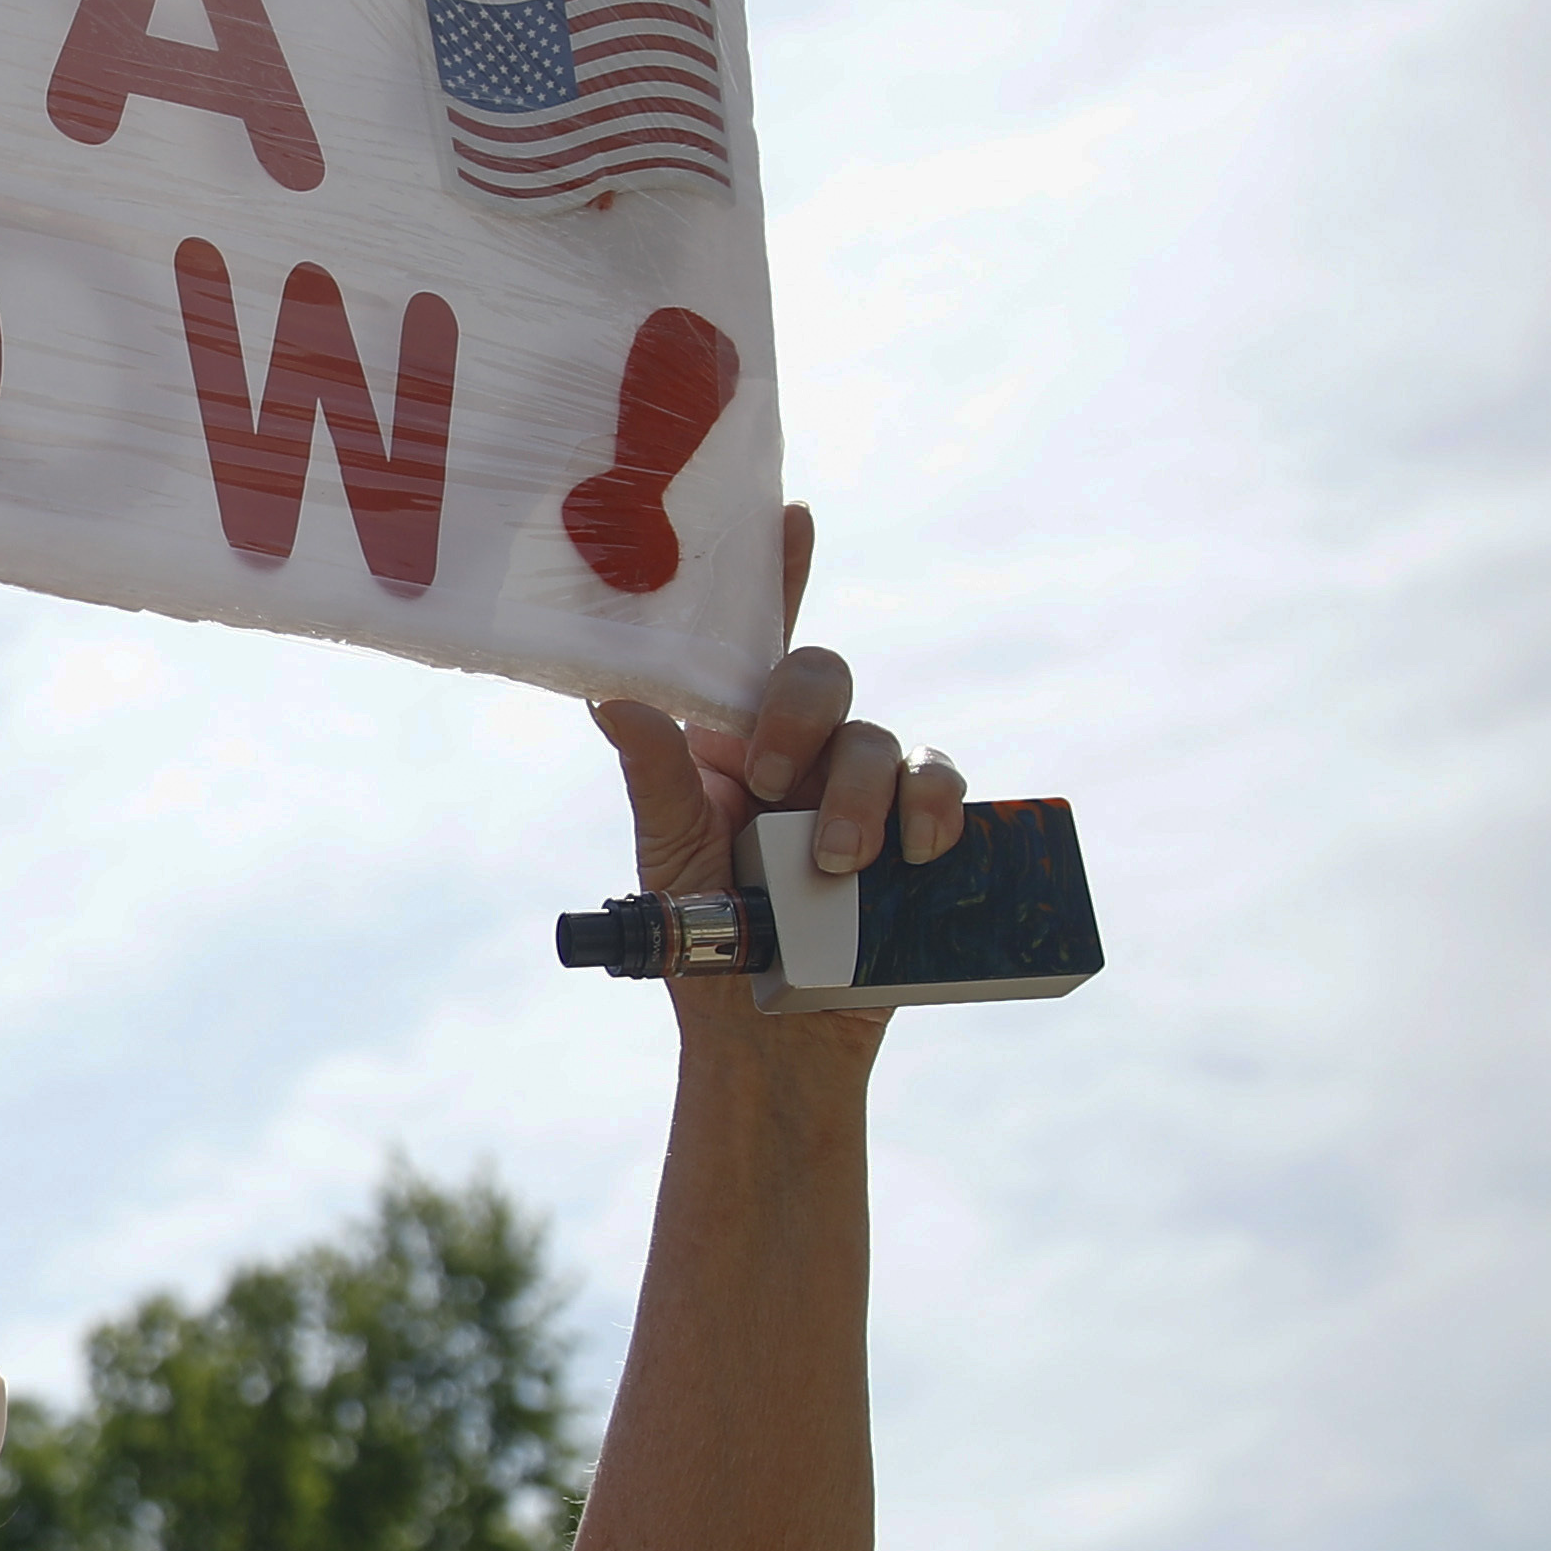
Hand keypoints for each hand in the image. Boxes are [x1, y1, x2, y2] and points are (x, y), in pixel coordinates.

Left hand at [587, 503, 961, 912]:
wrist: (769, 1034)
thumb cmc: (702, 938)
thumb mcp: (670, 856)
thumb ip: (654, 777)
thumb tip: (608, 698)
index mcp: (733, 741)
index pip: (754, 646)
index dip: (780, 576)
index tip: (791, 516)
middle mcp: (802, 751)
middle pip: (822, 676)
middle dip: (801, 716)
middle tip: (772, 781)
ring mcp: (864, 790)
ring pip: (882, 738)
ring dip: (860, 794)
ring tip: (832, 864)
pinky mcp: (919, 834)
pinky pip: (941, 787)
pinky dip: (933, 809)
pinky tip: (915, 851)